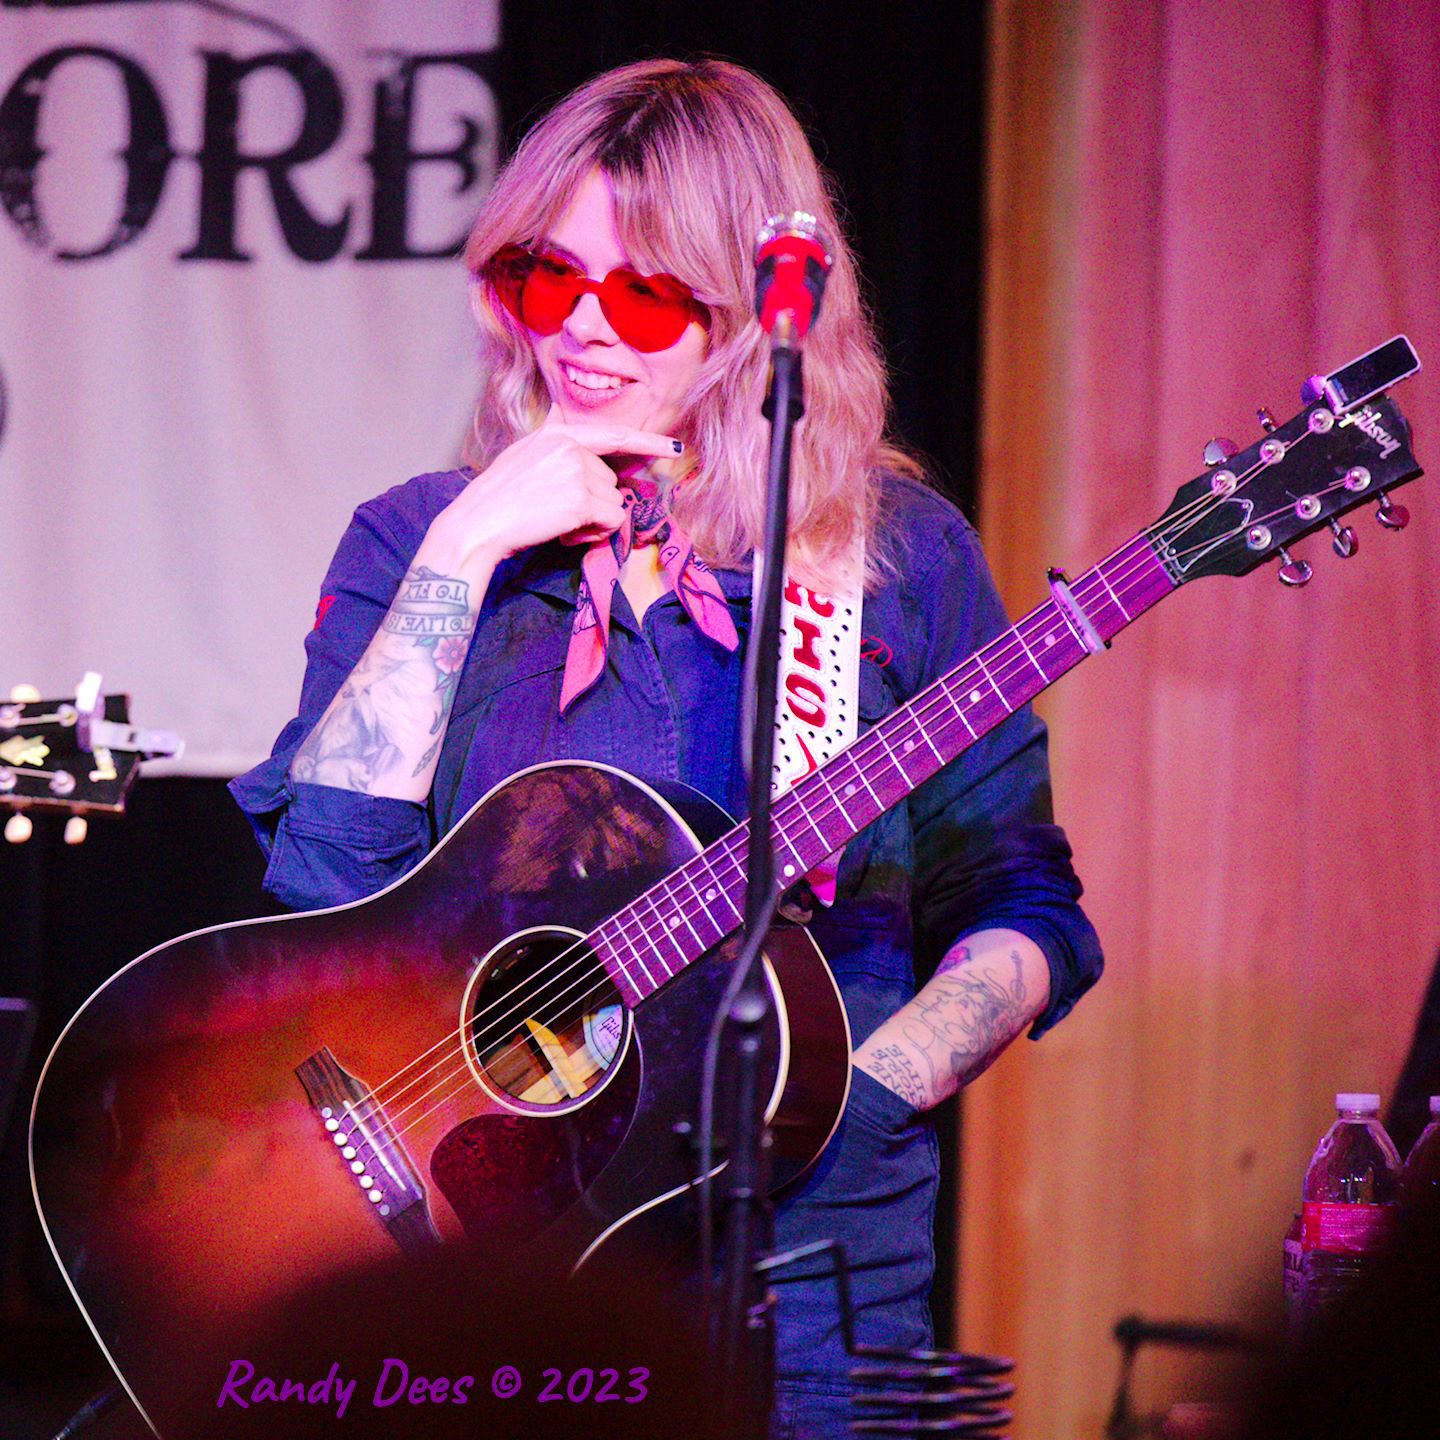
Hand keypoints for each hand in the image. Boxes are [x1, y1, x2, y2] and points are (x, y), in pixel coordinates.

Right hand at [427, 405, 680, 576]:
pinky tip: (566, 534)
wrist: (477, 524)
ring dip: (593, 521)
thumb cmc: (497, 499)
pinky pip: (612, 520)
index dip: (648, 441)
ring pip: (613, 502)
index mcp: (557, 433)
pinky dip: (595, 534)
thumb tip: (578, 441)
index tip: (675, 446)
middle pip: (610, 480)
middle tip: (558, 515)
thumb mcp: (524, 456)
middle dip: (593, 502)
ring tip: (557, 524)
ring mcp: (577, 471)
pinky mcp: (582, 499)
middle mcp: (570, 446)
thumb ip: (554, 447)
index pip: (613, 434)